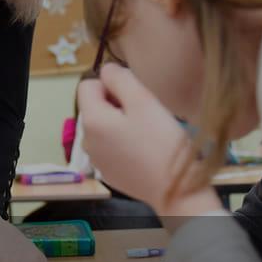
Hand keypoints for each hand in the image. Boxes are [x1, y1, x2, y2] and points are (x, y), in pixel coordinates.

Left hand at [76, 64, 218, 215]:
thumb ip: (120, 78)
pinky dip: (123, 142)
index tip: (134, 95)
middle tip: (145, 114)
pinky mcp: (108, 172)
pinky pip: (110, 146)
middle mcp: (85, 140)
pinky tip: (144, 150)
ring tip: (146, 132)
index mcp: (91, 120)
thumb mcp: (143, 101)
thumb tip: (106, 70)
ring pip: (103, 126)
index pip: (87, 85)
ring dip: (120, 123)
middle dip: (116, 104)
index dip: (110, 83)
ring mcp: (96, 159)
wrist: (176, 191)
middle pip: (95, 106)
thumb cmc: (161, 142)